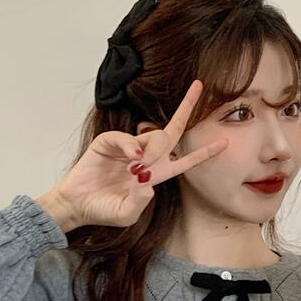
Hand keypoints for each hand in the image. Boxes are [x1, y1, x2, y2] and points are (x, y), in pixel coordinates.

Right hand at [54, 79, 227, 227]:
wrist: (77, 206)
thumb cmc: (103, 211)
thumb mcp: (126, 215)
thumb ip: (139, 204)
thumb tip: (148, 184)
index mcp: (156, 175)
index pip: (185, 160)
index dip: (204, 153)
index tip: (224, 142)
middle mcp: (146, 158)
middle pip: (172, 131)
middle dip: (186, 108)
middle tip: (199, 86)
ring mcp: (128, 148)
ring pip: (153, 135)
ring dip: (152, 150)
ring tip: (136, 170)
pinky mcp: (109, 143)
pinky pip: (126, 137)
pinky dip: (130, 145)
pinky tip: (131, 159)